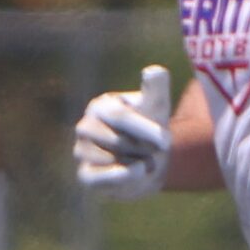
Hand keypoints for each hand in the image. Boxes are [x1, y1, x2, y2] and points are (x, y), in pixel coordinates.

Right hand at [75, 65, 171, 196]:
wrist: (148, 164)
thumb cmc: (151, 131)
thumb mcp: (157, 108)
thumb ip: (157, 88)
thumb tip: (155, 71)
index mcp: (101, 106)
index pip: (120, 116)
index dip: (146, 130)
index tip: (167, 142)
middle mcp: (85, 126)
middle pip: (119, 141)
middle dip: (144, 149)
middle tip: (154, 151)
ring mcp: (82, 151)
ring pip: (113, 161)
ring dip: (138, 164)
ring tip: (145, 161)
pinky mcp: (85, 175)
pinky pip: (99, 178)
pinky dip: (122, 178)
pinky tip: (139, 173)